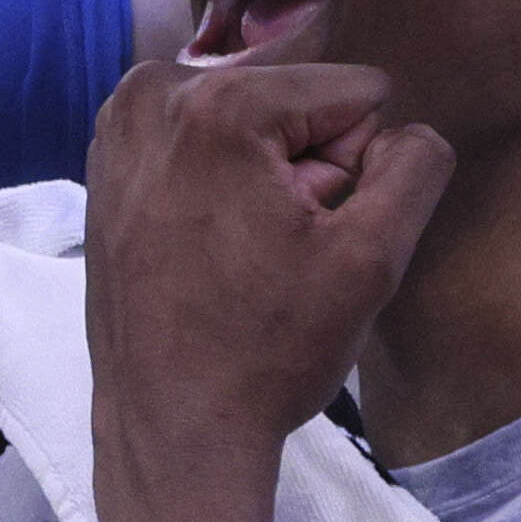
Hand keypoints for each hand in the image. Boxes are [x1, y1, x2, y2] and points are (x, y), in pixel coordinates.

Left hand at [80, 51, 439, 477]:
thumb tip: (405, 130)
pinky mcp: (106, 164)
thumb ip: (414, 166)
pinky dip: (218, 185)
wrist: (172, 427)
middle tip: (270, 252)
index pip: (357, 94)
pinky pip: (204, 146)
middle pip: (296, 102)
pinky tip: (207, 248)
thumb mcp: (372, 259)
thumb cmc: (267, 352)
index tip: (309, 234)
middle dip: (305, 170)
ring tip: (240, 252)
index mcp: (219, 101)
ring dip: (264, 179)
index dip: (354, 169)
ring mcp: (120, 128)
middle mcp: (154, 94)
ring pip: (252, 122)